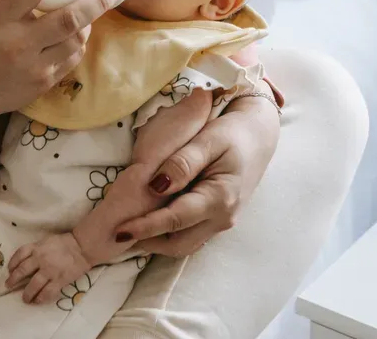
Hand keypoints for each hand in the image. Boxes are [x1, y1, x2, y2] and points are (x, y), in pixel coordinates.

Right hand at [0, 0, 122, 143]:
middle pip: (68, 20)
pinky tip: (75, 35)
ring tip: (90, 10)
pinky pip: (73, 59)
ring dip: (89, 23)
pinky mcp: (45, 83)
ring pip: (77, 40)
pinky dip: (78, 43)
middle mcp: (19, 44)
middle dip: (95, 2)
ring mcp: (34, 67)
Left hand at [6, 233, 90, 303]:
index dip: (12, 263)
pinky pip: (46, 293)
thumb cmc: (66, 242)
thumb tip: (26, 261)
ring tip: (25, 299)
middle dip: (13, 280)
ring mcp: (50, 270)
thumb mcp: (48, 241)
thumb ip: (37, 249)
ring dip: (26, 294)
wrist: (83, 247)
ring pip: (32, 286)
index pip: (20, 254)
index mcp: (38, 247)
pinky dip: (40, 299)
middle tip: (9, 285)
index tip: (10, 270)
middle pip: (22, 271)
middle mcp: (41, 259)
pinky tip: (38, 301)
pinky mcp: (59, 280)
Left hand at [115, 85, 279, 256]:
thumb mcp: (208, 139)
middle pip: (178, 243)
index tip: (118, 231)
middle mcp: (223, 218)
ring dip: (156, 240)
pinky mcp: (217, 218)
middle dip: (146, 242)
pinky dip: (168, 232)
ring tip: (129, 228)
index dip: (145, 227)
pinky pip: (190, 233)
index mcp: (221, 198)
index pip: (176, 220)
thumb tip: (156, 186)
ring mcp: (222, 221)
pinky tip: (151, 218)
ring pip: (183, 244)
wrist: (259, 134)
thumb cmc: (233, 132)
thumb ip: (183, 162)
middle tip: (117, 232)